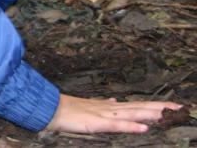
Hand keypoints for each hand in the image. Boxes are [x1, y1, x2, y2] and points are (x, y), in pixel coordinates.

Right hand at [46, 94, 181, 133]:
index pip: (136, 104)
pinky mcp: (96, 123)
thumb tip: (115, 101)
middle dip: (160, 107)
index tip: (172, 105)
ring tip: (168, 114)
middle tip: (180, 107)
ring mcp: (103, 114)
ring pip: (131, 114)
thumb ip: (104, 104)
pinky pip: (116, 125)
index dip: (154, 105)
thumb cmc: (67, 109)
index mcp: (109, 106)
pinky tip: (143, 128)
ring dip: (150, 114)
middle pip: (139, 107)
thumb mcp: (89, 106)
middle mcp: (109, 108)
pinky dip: (131, 126)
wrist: (49, 108)